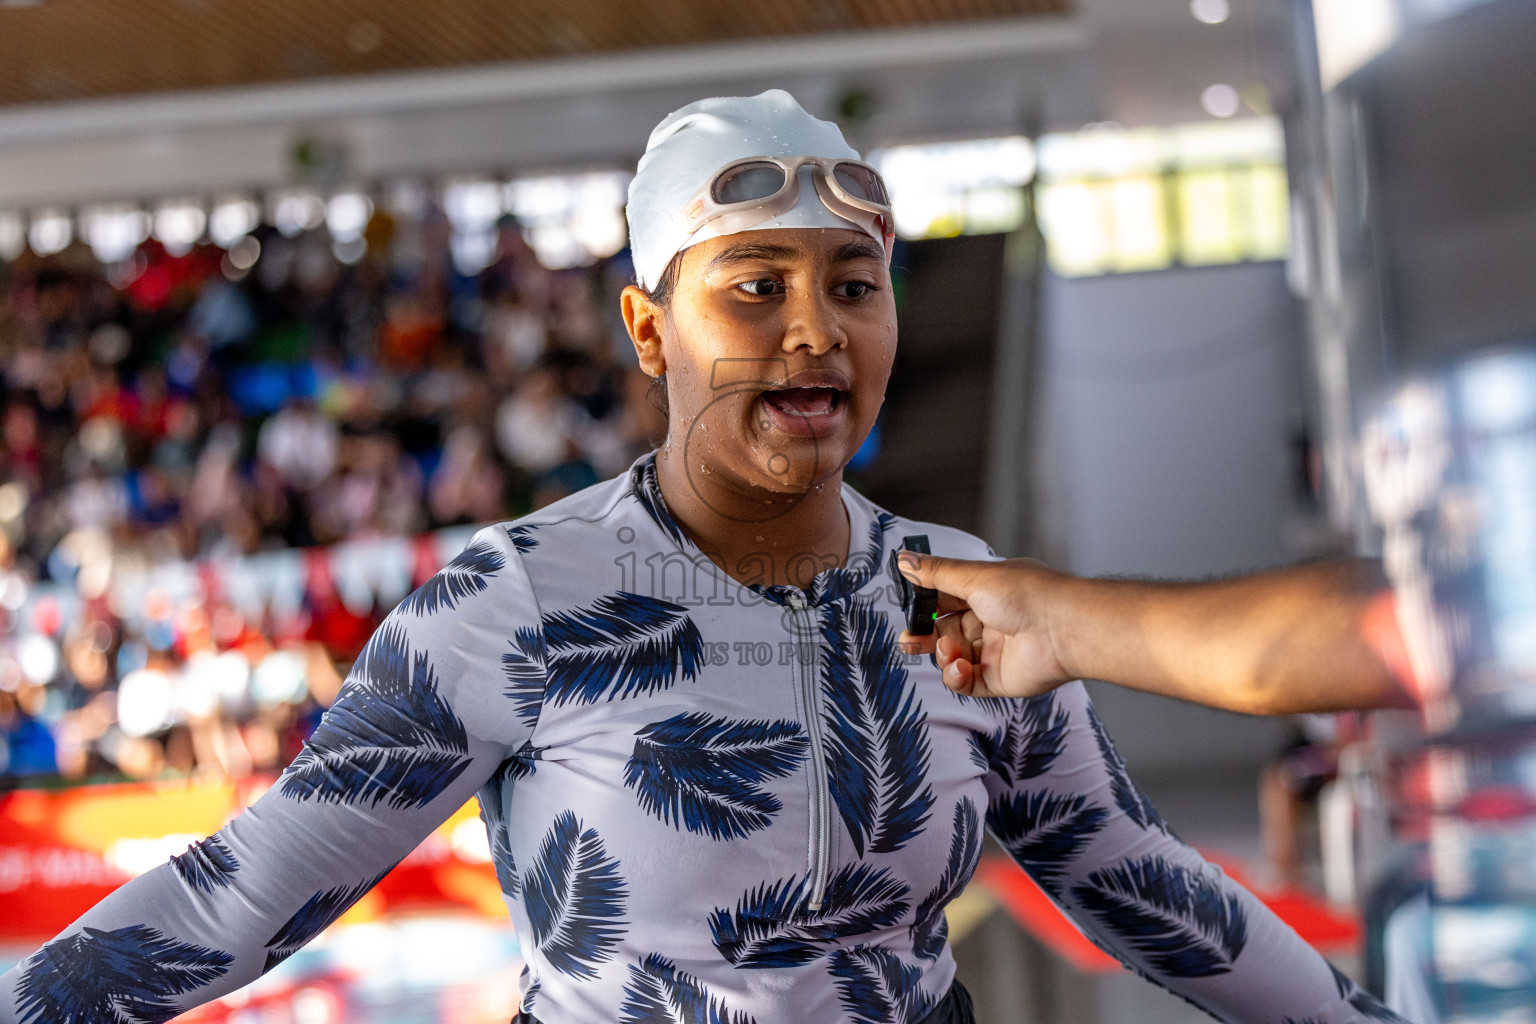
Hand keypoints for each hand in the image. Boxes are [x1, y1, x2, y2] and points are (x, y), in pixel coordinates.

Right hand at [895, 554, 1075, 698]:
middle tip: (909, 641)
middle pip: (947, 631)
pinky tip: (959, 668)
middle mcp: (991, 621)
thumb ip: (936, 573)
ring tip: (948, 650)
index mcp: (987, 592)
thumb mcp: (974, 577)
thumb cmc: (1028, 594)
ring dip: (943, 655)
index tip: (909, 609)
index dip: (927, 605)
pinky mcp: (999, 678)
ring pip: (954, 658)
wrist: (1065, 629)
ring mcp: (995, 651)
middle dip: (925, 637)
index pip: (948, 599)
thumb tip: (904, 559)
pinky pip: (967, 683)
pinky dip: (957, 677)